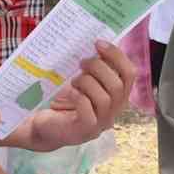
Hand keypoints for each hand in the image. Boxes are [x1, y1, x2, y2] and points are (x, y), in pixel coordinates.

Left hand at [12, 40, 133, 150]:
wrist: (43, 127)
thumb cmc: (64, 102)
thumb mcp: (83, 82)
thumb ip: (94, 69)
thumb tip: (96, 44)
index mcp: (118, 97)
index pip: (129, 74)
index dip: (117, 56)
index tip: (98, 44)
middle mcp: (114, 111)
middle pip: (118, 86)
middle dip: (99, 68)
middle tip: (81, 62)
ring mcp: (101, 123)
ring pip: (105, 98)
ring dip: (87, 83)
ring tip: (73, 80)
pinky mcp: (85, 130)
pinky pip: (87, 109)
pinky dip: (78, 97)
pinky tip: (69, 93)